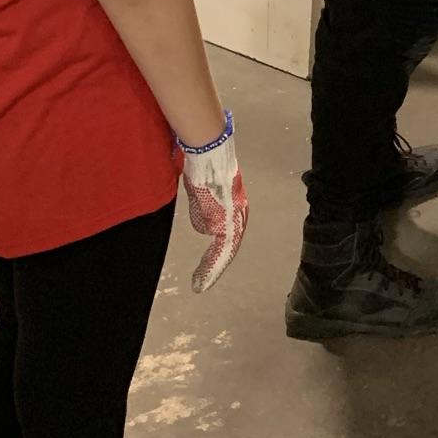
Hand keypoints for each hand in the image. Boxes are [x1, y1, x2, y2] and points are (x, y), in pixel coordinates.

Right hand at [179, 121, 248, 293]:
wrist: (209, 154)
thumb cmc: (203, 166)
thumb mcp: (201, 191)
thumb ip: (203, 206)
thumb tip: (201, 221)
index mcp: (233, 206)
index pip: (228, 233)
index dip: (218, 251)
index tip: (207, 264)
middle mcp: (238, 214)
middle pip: (228, 247)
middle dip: (214, 265)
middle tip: (201, 283)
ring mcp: (234, 219)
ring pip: (224, 252)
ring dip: (210, 269)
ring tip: (199, 283)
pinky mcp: (227, 223)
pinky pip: (221, 252)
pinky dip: (210, 269)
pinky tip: (201, 281)